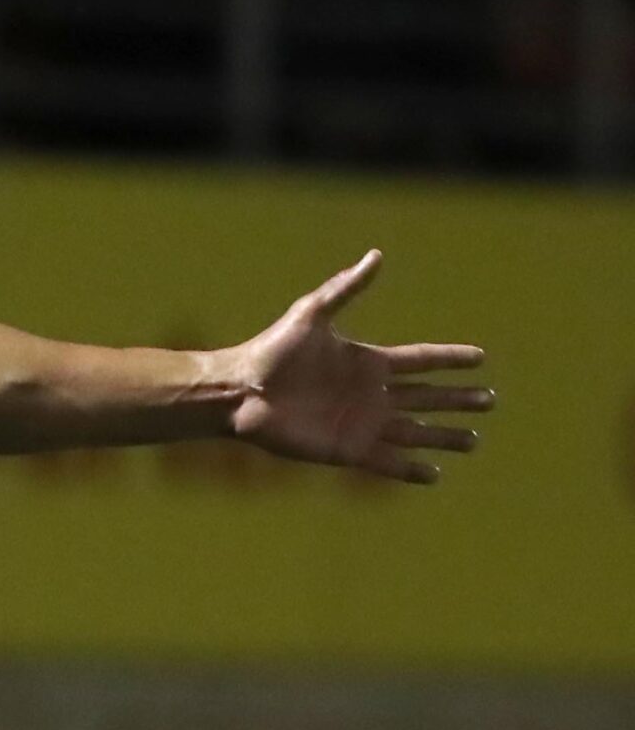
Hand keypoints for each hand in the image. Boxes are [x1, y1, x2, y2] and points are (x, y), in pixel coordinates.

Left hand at [224, 249, 491, 483]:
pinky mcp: (346, 450)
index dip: (450, 360)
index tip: (480, 358)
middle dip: (458, 401)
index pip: (421, 361)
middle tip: (490, 402)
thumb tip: (376, 255)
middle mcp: (370, 394)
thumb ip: (345, 287)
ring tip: (474, 441)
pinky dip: (410, 470)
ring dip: (443, 437)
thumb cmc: (271, 351)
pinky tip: (435, 475)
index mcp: (367, 362)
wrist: (240, 391)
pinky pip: (386, 463)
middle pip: (427, 398)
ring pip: (414, 432)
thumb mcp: (311, 313)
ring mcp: (361, 423)